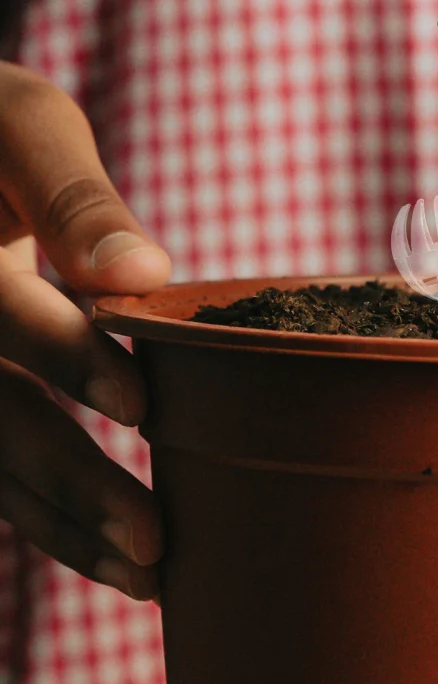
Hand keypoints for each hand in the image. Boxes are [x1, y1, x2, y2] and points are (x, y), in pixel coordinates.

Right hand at [0, 62, 170, 599]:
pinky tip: (107, 554)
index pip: (6, 315)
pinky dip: (46, 512)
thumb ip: (75, 198)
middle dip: (72, 480)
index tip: (142, 405)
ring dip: (63, 524)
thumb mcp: (24, 130)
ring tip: (147, 576)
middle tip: (155, 541)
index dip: (67, 357)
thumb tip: (147, 273)